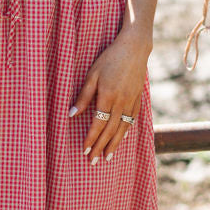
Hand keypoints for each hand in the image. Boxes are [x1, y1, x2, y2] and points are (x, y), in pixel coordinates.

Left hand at [70, 30, 151, 163]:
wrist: (135, 48)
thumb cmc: (109, 58)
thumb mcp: (92, 74)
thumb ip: (83, 96)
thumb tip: (71, 114)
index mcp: (108, 96)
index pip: (98, 124)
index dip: (91, 139)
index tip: (84, 151)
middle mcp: (121, 102)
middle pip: (110, 131)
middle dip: (100, 147)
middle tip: (93, 162)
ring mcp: (131, 102)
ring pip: (122, 129)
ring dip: (114, 145)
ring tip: (107, 157)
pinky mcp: (138, 99)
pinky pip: (131, 121)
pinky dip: (125, 132)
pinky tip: (121, 139)